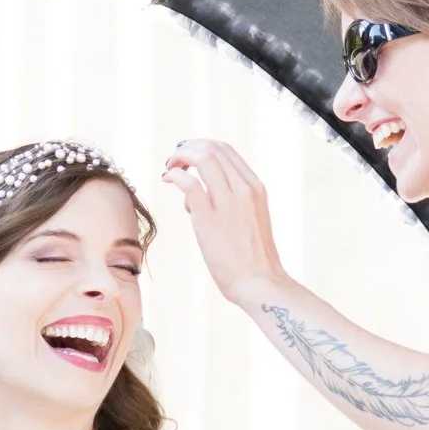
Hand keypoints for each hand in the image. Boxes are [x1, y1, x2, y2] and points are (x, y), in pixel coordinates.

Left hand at [161, 138, 285, 305]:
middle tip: (174, 160)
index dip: (202, 146)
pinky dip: (174, 175)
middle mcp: (244, 189)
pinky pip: (189, 184)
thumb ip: (231, 203)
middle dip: (188, 148)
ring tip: (169, 168)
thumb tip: (197, 196)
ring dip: (179, 157)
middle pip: (213, 148)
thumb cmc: (252, 259)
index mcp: (255, 187)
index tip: (188, 157)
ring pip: (202, 158)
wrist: (261, 283)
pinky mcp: (210, 218)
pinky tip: (167, 179)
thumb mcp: (250, 219)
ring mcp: (228, 202)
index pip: (226, 150)